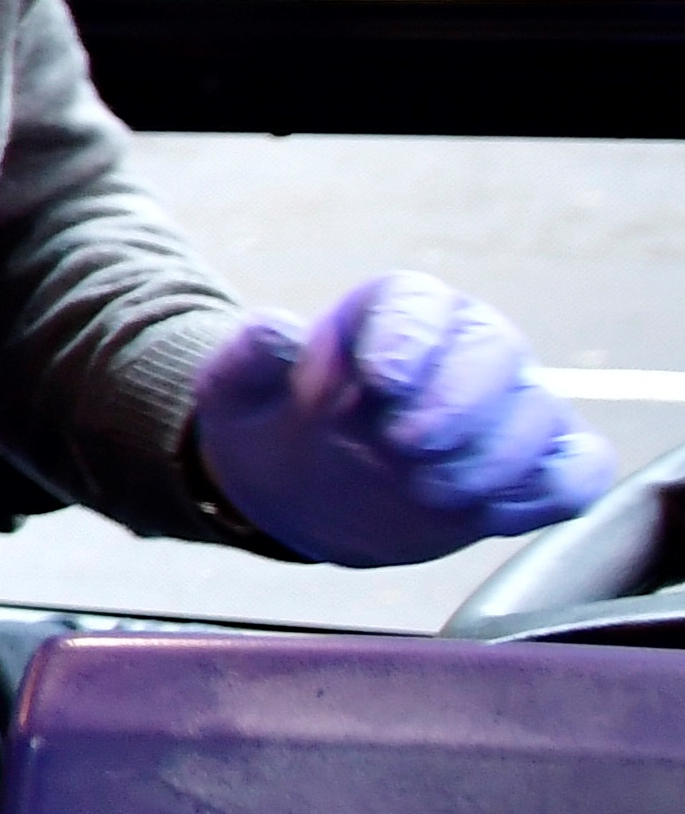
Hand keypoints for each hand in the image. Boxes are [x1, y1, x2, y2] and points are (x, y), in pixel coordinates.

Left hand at [191, 273, 609, 567]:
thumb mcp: (234, 394)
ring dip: (490, 459)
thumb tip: (276, 330)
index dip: (407, 336)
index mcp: (388, 314)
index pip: (417, 301)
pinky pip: (579, 468)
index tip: (380, 382)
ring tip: (425, 490)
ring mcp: (506, 407)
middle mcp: (461, 348)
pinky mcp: (536, 465)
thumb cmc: (275, 427)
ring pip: (540, 412)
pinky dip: (551, 490)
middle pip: (495, 347)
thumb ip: (250, 360)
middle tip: (401, 448)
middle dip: (455, 402)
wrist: (305, 490)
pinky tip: (490, 512)